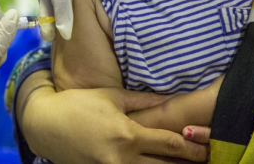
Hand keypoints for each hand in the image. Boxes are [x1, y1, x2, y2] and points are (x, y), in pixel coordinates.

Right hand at [19, 75, 208, 163]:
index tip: (209, 146)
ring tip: (184, 163)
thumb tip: (172, 100)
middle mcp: (122, 158)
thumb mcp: (111, 97)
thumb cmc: (78, 104)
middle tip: (207, 158)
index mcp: (127, 134)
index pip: (171, 144)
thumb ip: (144, 101)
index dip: (193, 147)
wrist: (45, 125)